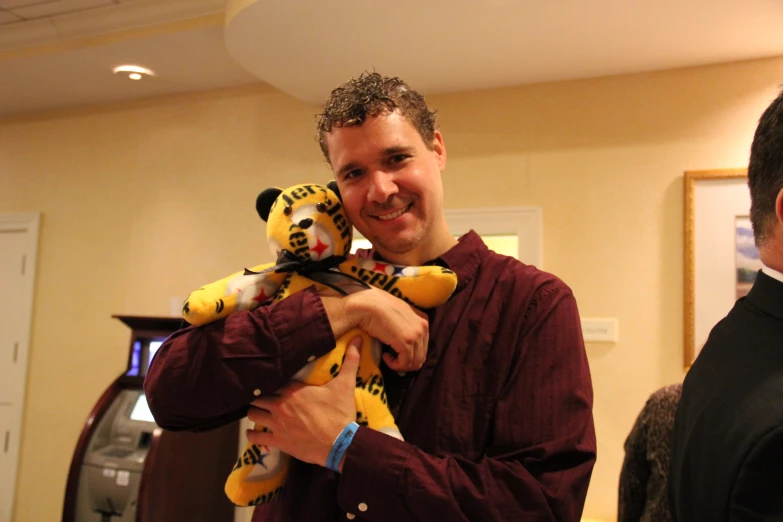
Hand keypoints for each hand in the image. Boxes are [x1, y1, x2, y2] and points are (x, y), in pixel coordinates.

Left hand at [246, 336, 361, 467]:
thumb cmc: (340, 413)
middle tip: (263, 399)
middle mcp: (280, 404)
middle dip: (259, 397)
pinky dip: (253, 435)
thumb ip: (350, 361)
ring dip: (255, 413)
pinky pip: (254, 437)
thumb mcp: (345, 385)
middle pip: (257, 397)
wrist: (340, 443)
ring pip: (252, 414)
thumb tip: (358, 338)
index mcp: (293, 389)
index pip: (270, 380)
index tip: (270, 382)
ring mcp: (276, 423)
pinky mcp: (277, 441)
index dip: (269, 381)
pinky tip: (256, 434)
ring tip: (260, 414)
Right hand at [322, 287, 428, 370]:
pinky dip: (394, 365)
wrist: (367, 304)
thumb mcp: (397, 315)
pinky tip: (384, 356)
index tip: (396, 353)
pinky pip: (405, 364)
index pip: (423, 346)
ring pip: (415, 363)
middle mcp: (423, 327)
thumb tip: (403, 340)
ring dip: (400, 364)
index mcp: (423, 320)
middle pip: (421, 356)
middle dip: (406, 362)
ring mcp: (416, 334)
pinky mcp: (406, 342)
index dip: (410, 354)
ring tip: (387, 356)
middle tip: (392, 358)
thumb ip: (406, 325)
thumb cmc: (377, 308)